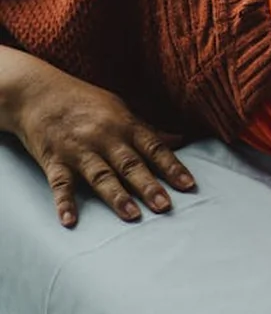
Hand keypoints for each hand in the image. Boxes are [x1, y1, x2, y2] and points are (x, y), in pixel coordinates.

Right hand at [0, 49, 195, 227]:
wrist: (39, 92)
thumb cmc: (86, 102)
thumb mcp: (121, 109)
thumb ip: (149, 129)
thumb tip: (181, 140)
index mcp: (125, 125)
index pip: (154, 148)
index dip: (173, 167)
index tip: (188, 185)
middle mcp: (105, 138)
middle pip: (130, 164)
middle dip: (149, 185)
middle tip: (165, 206)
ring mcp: (78, 150)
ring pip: (101, 175)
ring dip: (116, 196)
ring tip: (132, 215)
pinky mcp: (54, 160)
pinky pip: (60, 183)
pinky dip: (64, 202)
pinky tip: (70, 220)